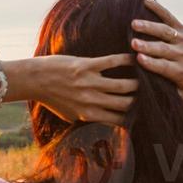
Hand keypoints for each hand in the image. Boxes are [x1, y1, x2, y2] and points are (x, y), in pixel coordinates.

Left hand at [4, 53, 137, 124]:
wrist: (34, 80)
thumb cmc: (52, 98)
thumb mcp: (69, 115)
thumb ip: (87, 119)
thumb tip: (104, 124)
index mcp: (88, 115)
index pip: (118, 120)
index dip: (133, 117)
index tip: (142, 111)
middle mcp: (91, 101)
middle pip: (125, 104)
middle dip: (139, 100)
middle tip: (147, 93)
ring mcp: (89, 83)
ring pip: (123, 85)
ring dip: (137, 82)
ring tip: (144, 78)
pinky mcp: (86, 66)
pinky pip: (112, 62)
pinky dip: (126, 60)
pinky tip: (134, 58)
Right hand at [130, 0, 182, 98]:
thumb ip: (169, 96)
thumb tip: (145, 107)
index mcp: (182, 71)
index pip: (165, 67)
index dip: (152, 63)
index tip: (138, 60)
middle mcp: (182, 54)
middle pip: (163, 49)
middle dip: (148, 46)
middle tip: (133, 43)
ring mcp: (182, 39)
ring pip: (165, 32)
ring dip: (149, 28)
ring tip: (133, 24)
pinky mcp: (182, 28)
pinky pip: (169, 17)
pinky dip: (157, 8)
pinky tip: (143, 1)